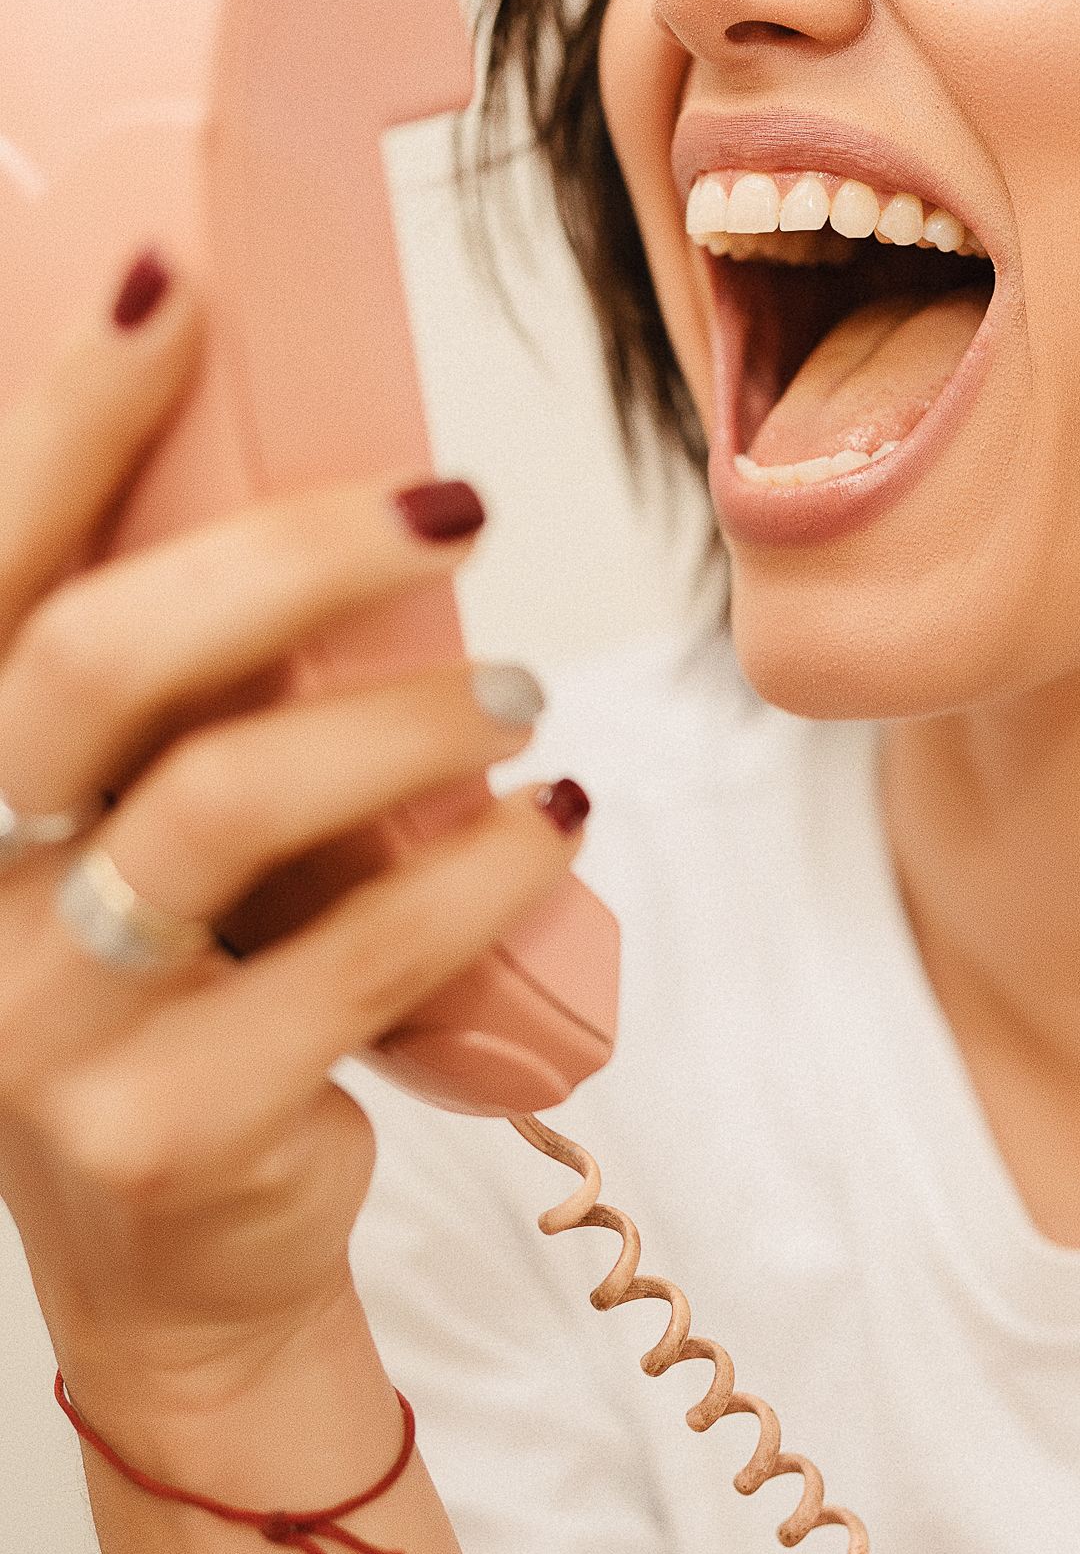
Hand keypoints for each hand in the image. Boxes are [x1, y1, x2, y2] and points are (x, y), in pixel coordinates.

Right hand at [0, 249, 588, 1430]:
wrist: (182, 1268)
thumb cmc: (186, 998)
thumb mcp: (142, 834)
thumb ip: (180, 698)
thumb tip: (328, 488)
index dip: (66, 418)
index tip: (176, 285)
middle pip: (96, 659)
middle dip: (289, 553)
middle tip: (457, 507)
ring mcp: (43, 1019)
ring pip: (221, 804)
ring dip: (405, 720)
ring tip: (524, 694)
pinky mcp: (162, 1123)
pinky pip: (346, 963)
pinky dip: (475, 871)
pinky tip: (553, 821)